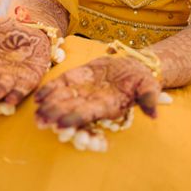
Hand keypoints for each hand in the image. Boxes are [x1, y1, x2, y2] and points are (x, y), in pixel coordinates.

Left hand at [34, 55, 160, 130]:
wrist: (132, 66)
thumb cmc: (142, 80)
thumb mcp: (149, 87)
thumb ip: (149, 99)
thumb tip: (154, 115)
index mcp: (107, 105)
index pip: (88, 114)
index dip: (74, 118)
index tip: (60, 124)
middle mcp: (92, 101)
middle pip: (70, 109)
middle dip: (55, 115)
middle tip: (40, 121)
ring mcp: (83, 91)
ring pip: (62, 99)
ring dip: (48, 106)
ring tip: (35, 113)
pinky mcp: (77, 78)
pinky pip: (61, 85)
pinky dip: (49, 90)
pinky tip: (38, 97)